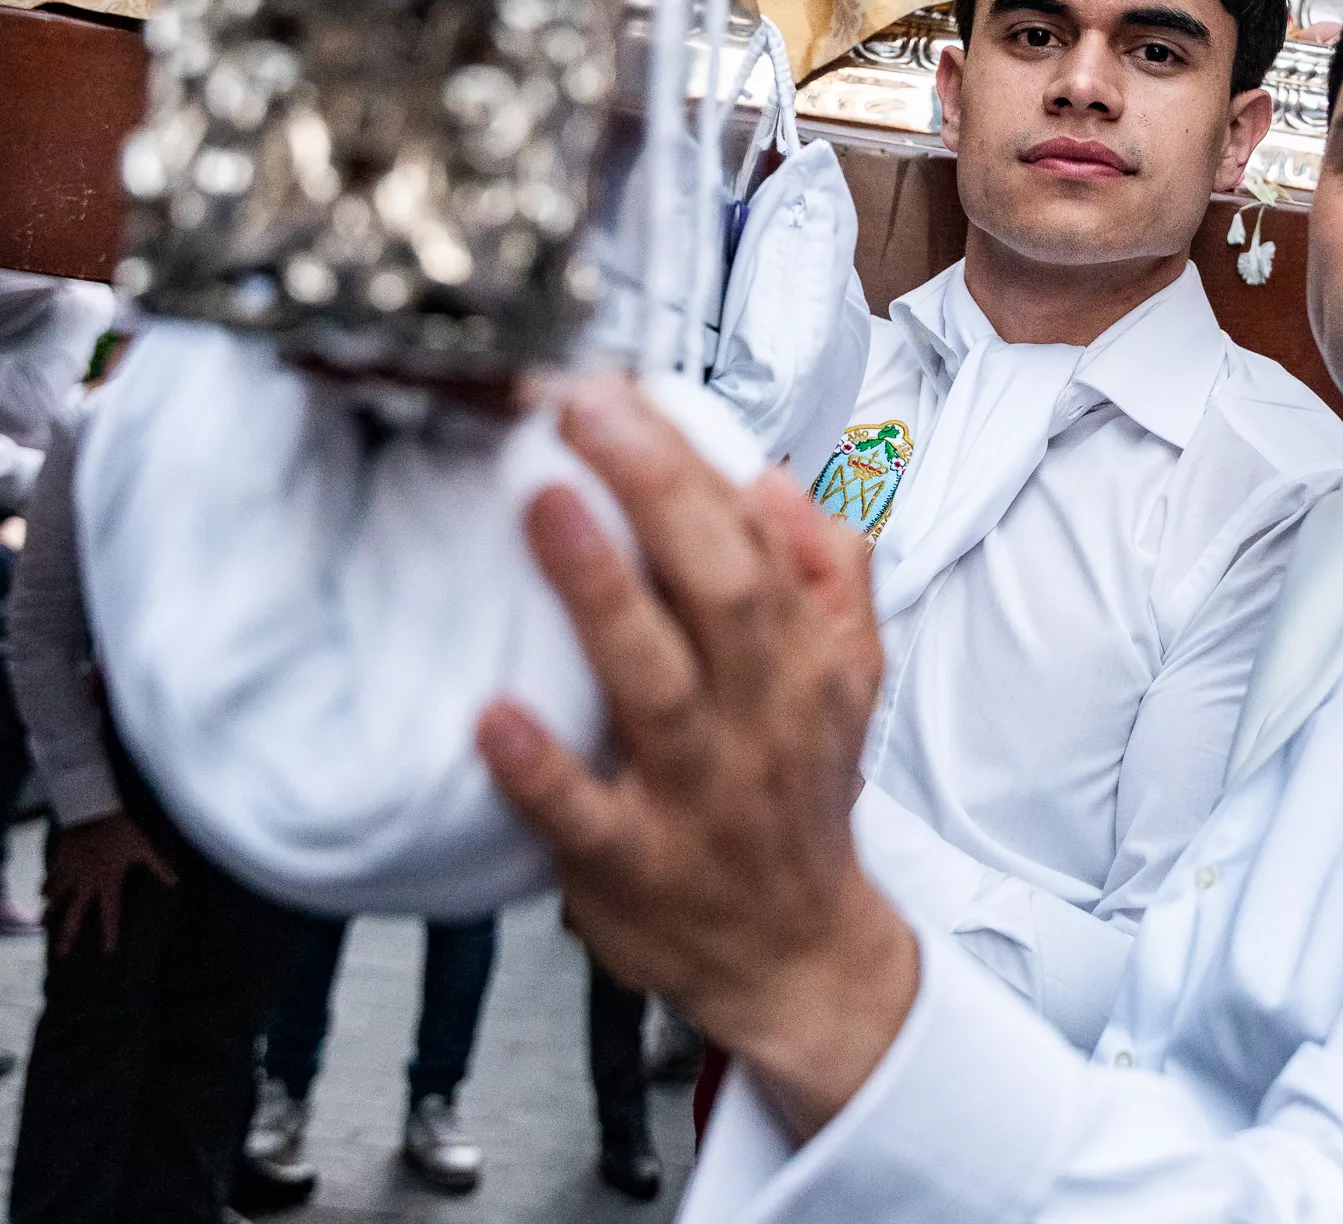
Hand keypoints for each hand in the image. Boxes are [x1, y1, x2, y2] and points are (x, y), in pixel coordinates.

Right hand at [45, 812, 174, 955]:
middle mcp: (87, 881)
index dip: (110, 933)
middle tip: (62, 952)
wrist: (94, 808)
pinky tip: (41, 895)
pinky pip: (50, 876)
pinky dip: (45, 885)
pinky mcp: (60, 859)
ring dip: (50, 911)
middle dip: (68, 933)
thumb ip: (159, 867)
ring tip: (41, 925)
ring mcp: (71, 870)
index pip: (110, 913)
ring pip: (57, 896)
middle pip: (75, 912)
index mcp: (108, 880)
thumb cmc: (121, 829)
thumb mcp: (143, 848)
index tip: (109, 951)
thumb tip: (175, 882)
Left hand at [477, 377, 912, 1139]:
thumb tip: (777, 477)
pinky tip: (493, 717)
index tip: (622, 385)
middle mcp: (758, 717)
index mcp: (803, 661)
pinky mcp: (632, 867)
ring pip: (655, 685)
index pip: (753, 536)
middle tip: (581, 406)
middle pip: (721, 589)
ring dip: (601, 595)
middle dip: (655, 489)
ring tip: (544, 507)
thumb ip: (826, 575)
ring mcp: (696, 793)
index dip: (689, 455)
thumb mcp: (848, 681)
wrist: (799, 957)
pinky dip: (541, 769)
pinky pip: (585, 817)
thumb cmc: (798, 801)